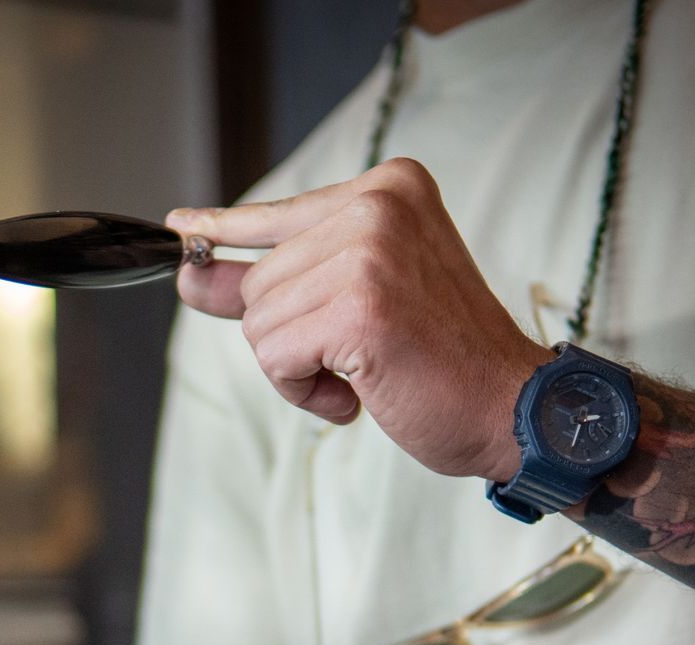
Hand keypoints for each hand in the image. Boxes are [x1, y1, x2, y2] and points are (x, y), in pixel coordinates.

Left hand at [168, 157, 549, 483]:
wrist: (512, 406)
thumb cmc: (441, 358)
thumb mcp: (352, 301)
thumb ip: (273, 283)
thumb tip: (188, 275)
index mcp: (388, 189)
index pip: (277, 214)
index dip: (226, 231)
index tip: (183, 225)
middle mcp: (379, 206)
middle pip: (259, 280)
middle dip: (289, 333)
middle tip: (356, 354)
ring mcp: (370, 254)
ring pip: (258, 321)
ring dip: (297, 366)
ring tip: (363, 370)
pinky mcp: (359, 308)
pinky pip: (274, 356)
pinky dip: (303, 389)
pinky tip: (356, 392)